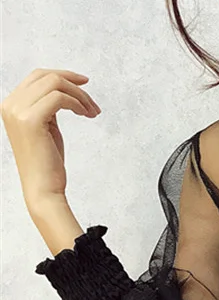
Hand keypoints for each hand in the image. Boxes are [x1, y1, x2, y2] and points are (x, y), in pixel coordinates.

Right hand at [0, 68, 100, 212]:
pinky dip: (77, 103)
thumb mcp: (47, 129)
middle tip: (93, 101)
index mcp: (11, 105)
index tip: (84, 83)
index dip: (63, 75)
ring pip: (54, 84)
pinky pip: (59, 98)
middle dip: (73, 83)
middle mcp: (10, 105)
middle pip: (45, 76)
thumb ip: (48, 109)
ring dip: (79, 95)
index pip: (36, 77)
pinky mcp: (31, 120)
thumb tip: (64, 93)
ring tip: (93, 112)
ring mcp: (18, 111)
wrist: (43, 189)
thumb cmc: (48, 164)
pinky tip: (86, 115)